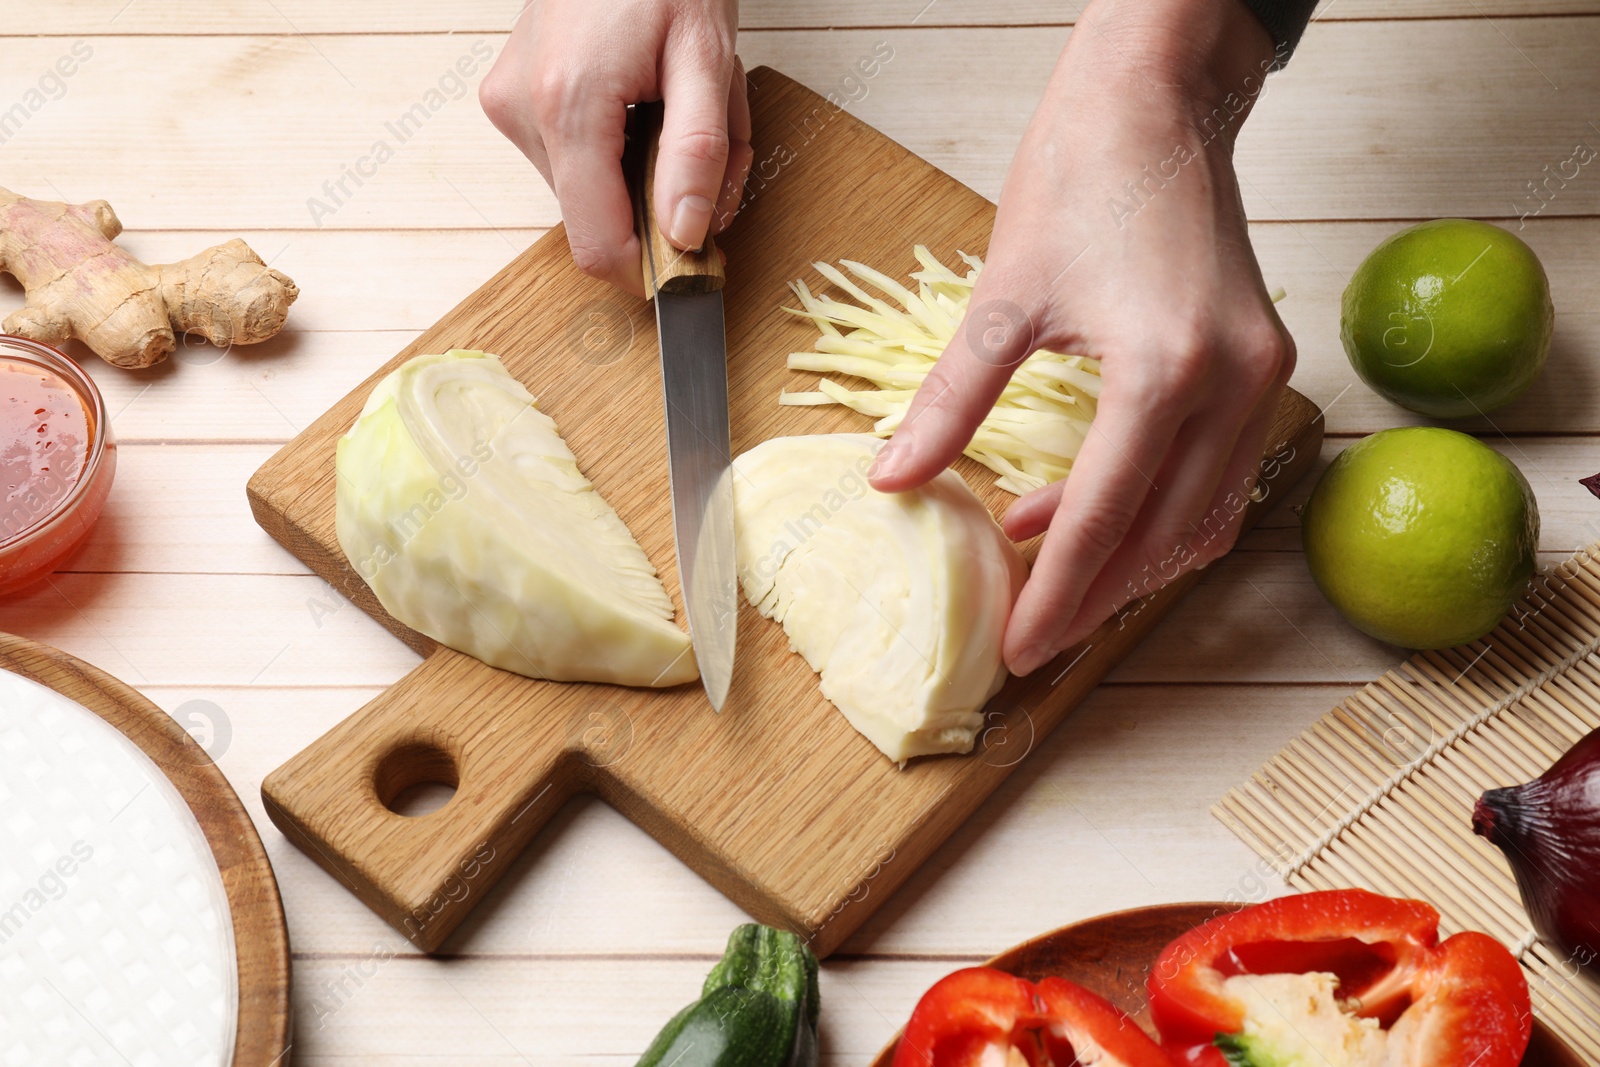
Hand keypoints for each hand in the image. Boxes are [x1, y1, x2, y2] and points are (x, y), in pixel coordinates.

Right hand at [479, 0, 750, 294]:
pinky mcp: (511, 101)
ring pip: (592, 192)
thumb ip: (699, 153)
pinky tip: (646, 101)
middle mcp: (524, 112)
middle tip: (711, 145)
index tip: (697, 259)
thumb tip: (686, 235)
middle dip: (666, 201)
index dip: (651, 271)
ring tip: (677, 107)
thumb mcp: (707, 59)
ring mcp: (510, 107)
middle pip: (602, 219)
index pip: (599, 247)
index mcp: (568, 106)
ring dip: (649, 171)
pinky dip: (624, 148)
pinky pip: (576, 160)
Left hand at [867, 0, 1294, 675]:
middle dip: (1094, 595)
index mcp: (1164, 369)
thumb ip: (951, 404)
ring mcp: (1261, 376)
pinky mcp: (1261, 365)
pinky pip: (1217, 473)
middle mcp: (1232, 383)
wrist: (1157, 100)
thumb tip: (894, 479)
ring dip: (1126, 558)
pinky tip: (1081, 507)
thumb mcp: (1002, 298)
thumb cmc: (1082, 175)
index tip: (1017, 650)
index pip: (1104, 519)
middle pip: (1162, 535)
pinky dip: (1156, 509)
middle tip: (1031, 634)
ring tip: (1047, 572)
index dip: (1057, 595)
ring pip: (1200, 516)